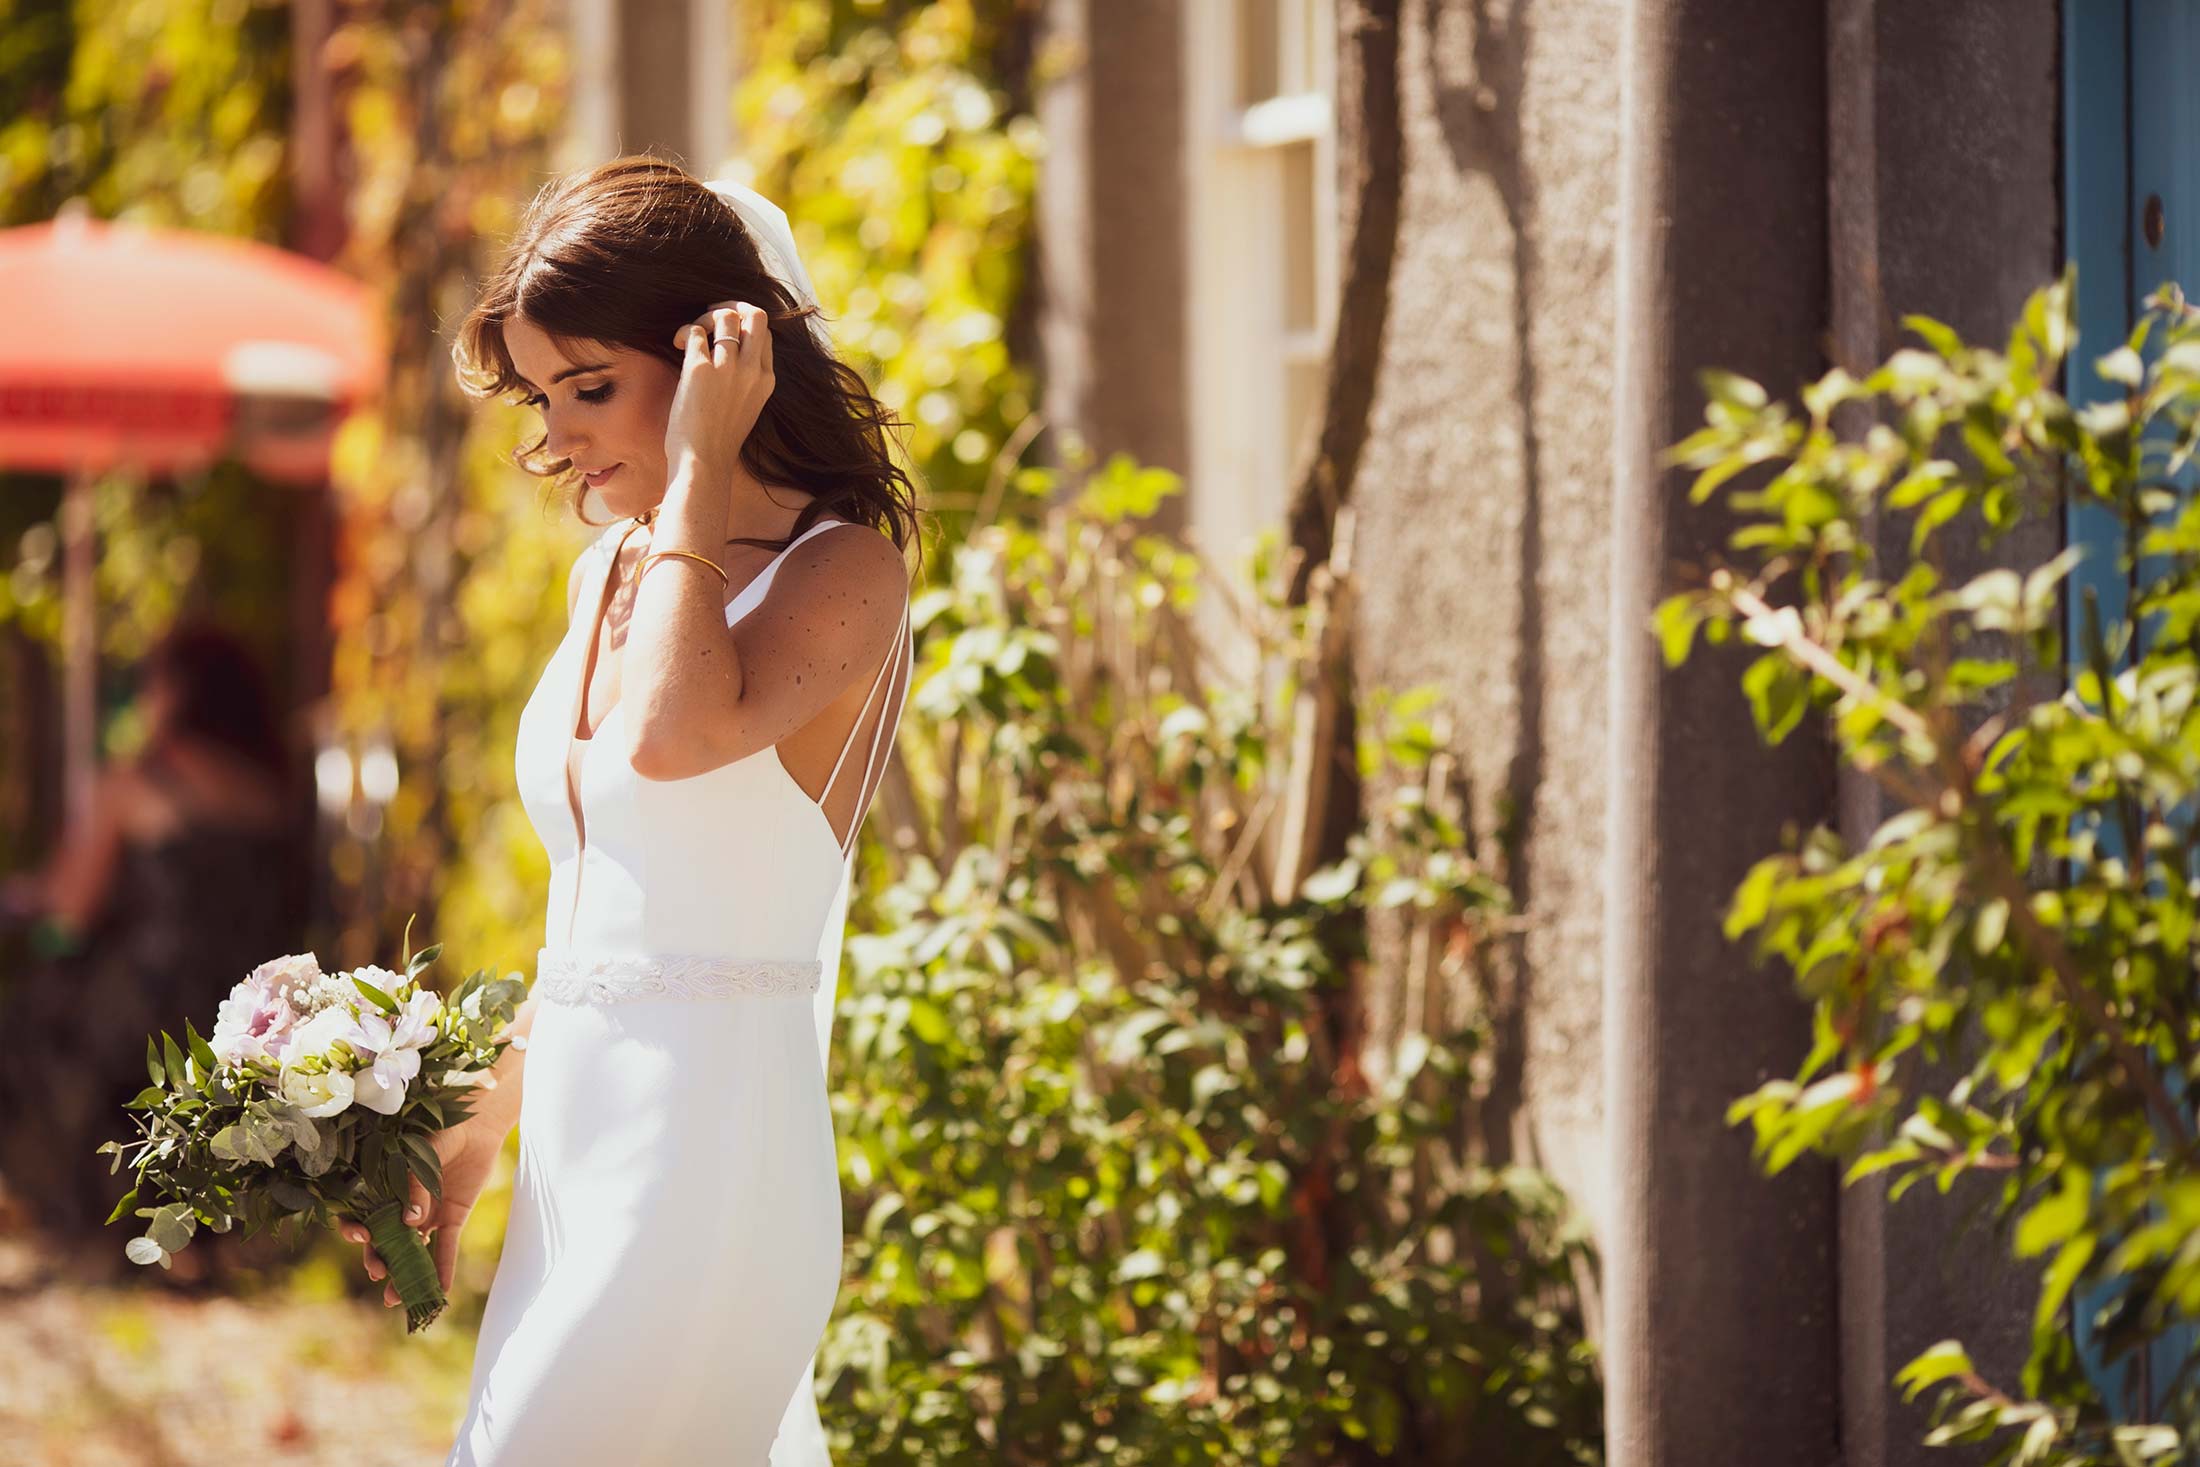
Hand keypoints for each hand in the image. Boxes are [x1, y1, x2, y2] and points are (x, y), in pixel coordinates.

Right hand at [337, 1109, 511, 1305]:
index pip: (360, 1216)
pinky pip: (446, 1249)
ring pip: (412, 1252)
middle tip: (378, 1273)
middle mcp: (402, 1207)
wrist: (479, 1125)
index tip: (361, 1237)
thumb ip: (414, 1187)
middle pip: (384, 1242)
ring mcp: (427, 1216)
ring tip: (397, 1300)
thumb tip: (410, 1223)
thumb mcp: (422, 1156)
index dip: (355, 1231)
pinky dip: (443, 1269)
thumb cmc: (443, 1133)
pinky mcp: (453, 1218)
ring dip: (405, 1276)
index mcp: (384, 1189)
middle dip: (378, 1260)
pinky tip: (441, 1291)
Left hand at [665, 301, 775, 481]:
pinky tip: (679, 345)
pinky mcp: (700, 370)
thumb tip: (729, 352)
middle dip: (731, 307)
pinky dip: (686, 332)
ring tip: (691, 336)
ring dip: (703, 318)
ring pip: (724, 317)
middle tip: (710, 318)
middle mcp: (751, 370)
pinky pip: (695, 332)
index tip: (724, 332)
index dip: (744, 323)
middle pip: (755, 315)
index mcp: (766, 380)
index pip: (764, 332)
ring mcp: (727, 369)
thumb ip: (745, 379)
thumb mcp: (746, 407)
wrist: (704, 464)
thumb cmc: (718, 440)